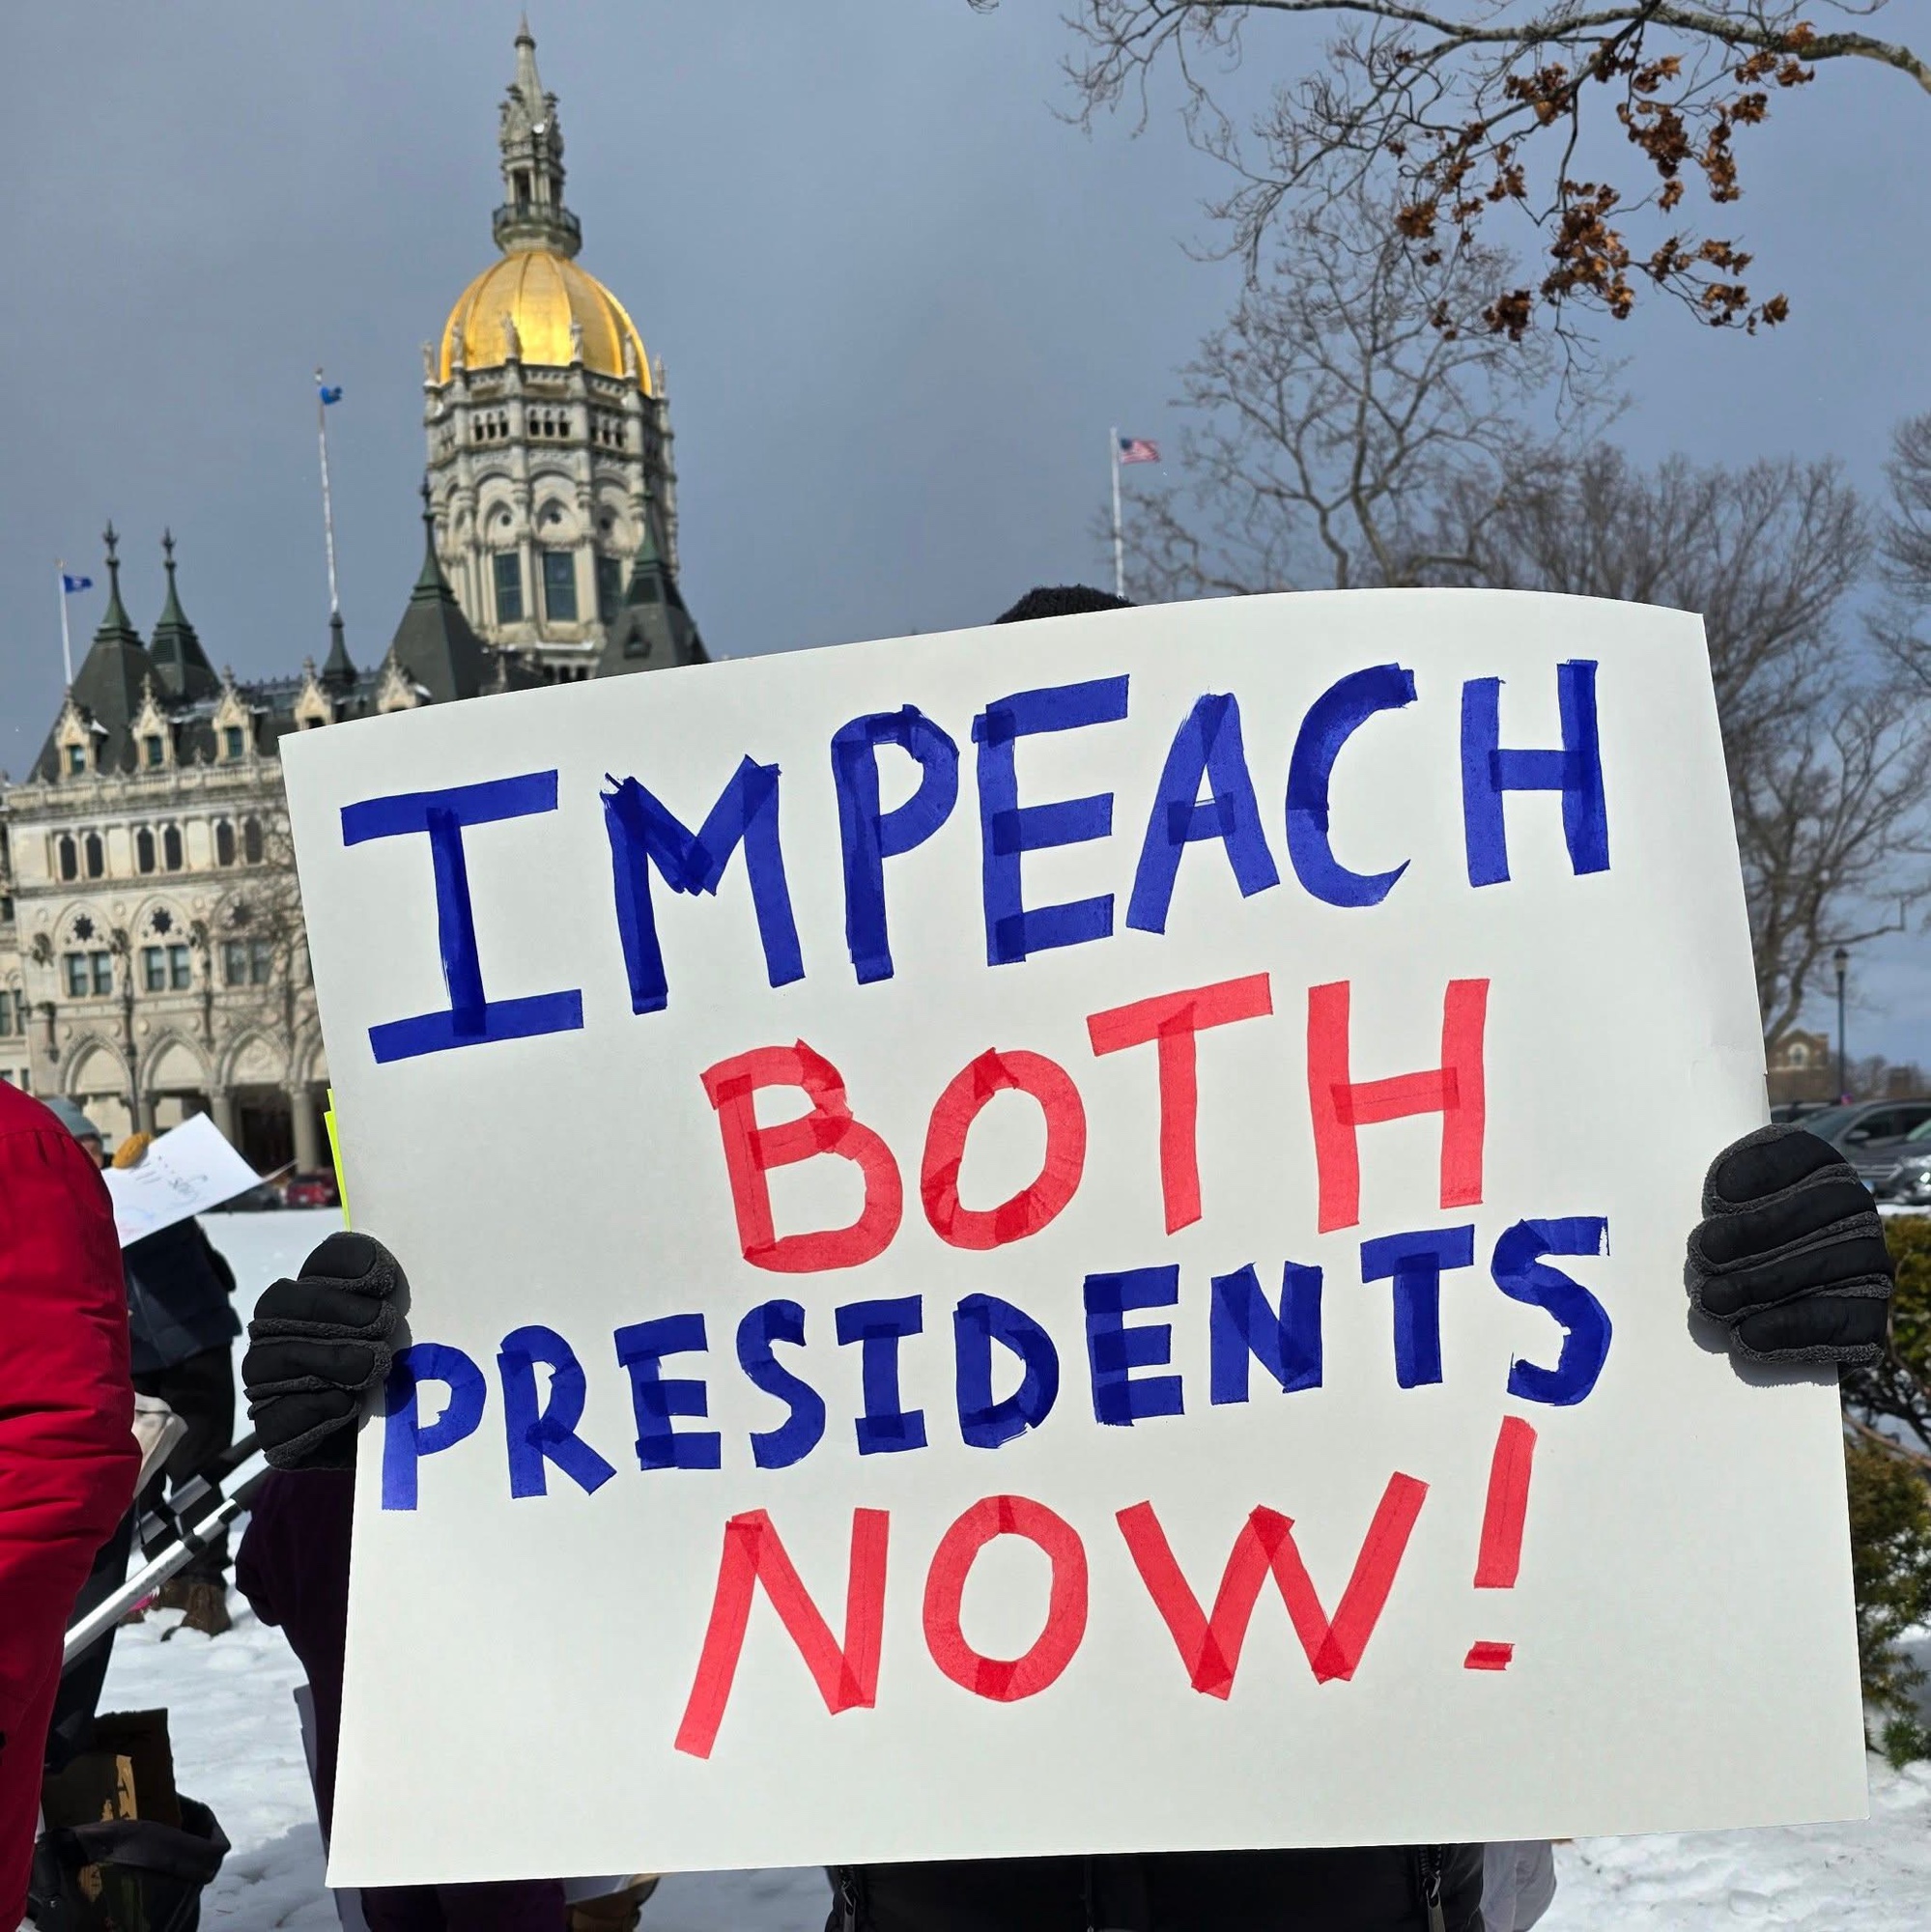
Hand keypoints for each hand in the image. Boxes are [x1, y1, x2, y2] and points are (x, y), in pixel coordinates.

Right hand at [243, 1232, 403, 1468]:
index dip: (347, 1263)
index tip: (385, 1280)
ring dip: (326, 1358)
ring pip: (267, 1360)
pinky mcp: (274, 1435)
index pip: (323, 1261)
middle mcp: (281, 1334)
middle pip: (280, 1303)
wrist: (402, 1446)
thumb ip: (412, 1302)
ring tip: (373, 1366)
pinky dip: (312, 1409)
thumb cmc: (411, 1379)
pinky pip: (274, 1420)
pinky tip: (347, 1405)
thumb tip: (423, 1274)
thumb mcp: (420, 1336)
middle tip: (383, 1323)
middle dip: (332, 1309)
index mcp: (320, 1295)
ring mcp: (269, 1384)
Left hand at [1685, 1126, 1892, 1365]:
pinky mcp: (1868, 1318)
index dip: (1759, 1172)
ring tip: (1712, 1301)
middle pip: (1812, 1211)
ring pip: (1826, 1265)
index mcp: (1814, 1165)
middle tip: (1700, 1255)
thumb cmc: (1718, 1242)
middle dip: (1752, 1235)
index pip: (1797, 1153)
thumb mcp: (1708, 1205)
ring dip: (1762, 1285)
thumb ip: (1699, 1191)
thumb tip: (1671, 1201)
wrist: (1765, 1316)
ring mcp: (1867, 1262)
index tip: (1714, 1199)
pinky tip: (1748, 1335)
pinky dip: (1791, 1329)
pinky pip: (1841, 1321)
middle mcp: (1851, 1209)